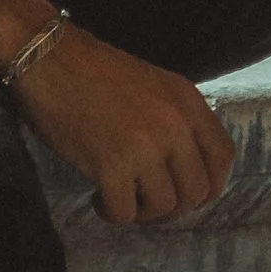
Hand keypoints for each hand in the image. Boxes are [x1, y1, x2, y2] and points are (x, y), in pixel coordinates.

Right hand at [0, 0, 234, 222]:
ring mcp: (145, 145)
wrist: (47, 57)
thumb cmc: (93, 72)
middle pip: (197, 191)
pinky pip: (125, 212)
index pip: (223, 157)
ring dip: (142, 213)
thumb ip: (176, 120)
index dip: (210, 186)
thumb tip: (185, 170)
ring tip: (120, 197)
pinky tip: (98, 199)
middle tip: (147, 204)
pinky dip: (112, 214)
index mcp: (187, 101)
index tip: (188, 195)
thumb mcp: (153, 86)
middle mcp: (174, 123)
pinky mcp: (111, 164)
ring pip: (164, 207)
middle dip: (173, 208)